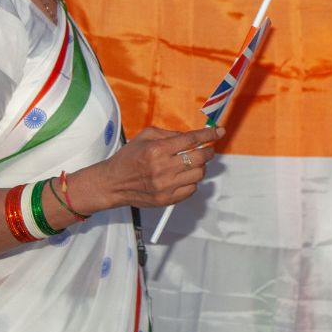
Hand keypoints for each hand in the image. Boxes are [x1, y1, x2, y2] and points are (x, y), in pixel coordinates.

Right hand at [80, 125, 221, 210]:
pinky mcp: (167, 199)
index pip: (191, 140)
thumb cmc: (129, 158)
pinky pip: (192, 189)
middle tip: (207, 149)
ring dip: (200, 167)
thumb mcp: (145, 136)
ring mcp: (166, 186)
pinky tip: (183, 176)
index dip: (208, 134)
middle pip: (200, 158)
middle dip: (208, 151)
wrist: (113, 183)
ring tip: (191, 164)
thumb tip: (192, 136)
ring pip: (199, 174)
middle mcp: (163, 168)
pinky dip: (192, 181)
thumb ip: (170, 134)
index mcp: (157, 150)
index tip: (218, 131)